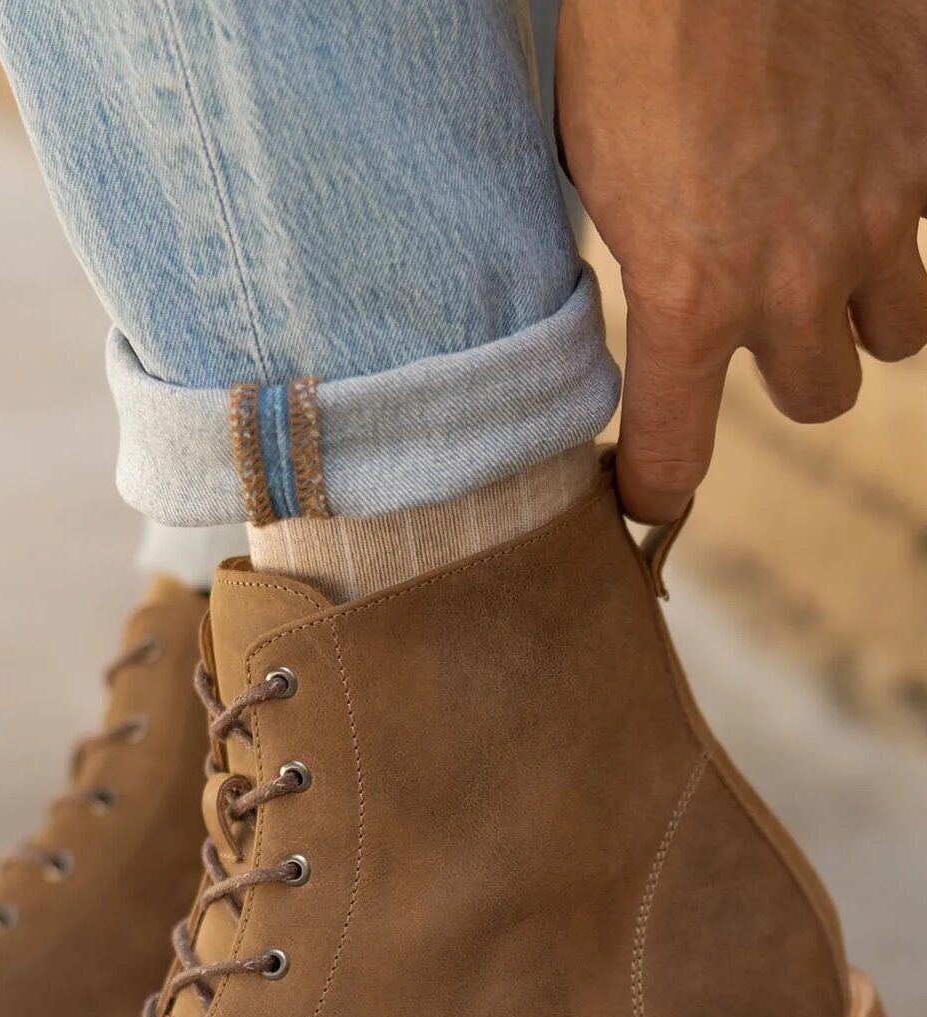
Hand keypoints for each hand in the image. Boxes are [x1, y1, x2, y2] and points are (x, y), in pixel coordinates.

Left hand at [556, 0, 926, 522]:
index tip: (651, 493)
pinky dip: (904, 208)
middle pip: (819, 395)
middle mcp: (794, 279)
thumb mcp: (598, 169)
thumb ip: (643, 254)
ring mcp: (878, 215)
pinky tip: (862, 162)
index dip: (659, 485)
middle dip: (789, 366)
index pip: (678, 457)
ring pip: (900, 331)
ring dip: (864, 309)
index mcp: (690, 297)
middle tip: (761, 318)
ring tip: (830, 252)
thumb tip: (659, 296)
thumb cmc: (638, 31)